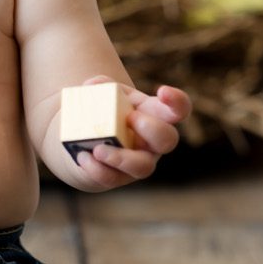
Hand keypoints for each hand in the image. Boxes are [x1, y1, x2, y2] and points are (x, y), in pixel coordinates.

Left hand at [70, 77, 188, 187]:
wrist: (83, 141)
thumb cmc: (101, 112)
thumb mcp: (101, 93)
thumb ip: (99, 86)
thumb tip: (93, 86)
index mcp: (153, 115)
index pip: (179, 109)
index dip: (177, 102)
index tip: (162, 91)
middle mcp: (152, 142)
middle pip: (168, 139)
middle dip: (152, 129)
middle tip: (130, 118)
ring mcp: (138, 162)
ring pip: (144, 167)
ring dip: (122, 158)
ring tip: (98, 150)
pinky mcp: (119, 177)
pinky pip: (113, 178)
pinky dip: (96, 168)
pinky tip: (82, 157)